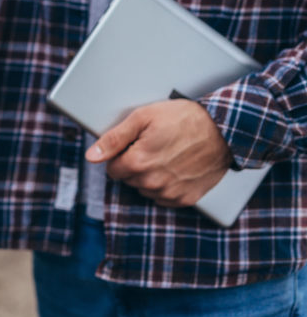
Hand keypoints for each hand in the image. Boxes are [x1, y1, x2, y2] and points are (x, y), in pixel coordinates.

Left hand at [86, 99, 232, 207]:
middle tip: (153, 146)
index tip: (135, 144)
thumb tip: (91, 155)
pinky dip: (166, 185)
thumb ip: (113, 138)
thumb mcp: (143, 118)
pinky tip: (176, 168)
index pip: (112, 169)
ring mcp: (170, 192)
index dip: (121, 154)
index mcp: (138, 162)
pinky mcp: (186, 198)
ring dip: (150, 176)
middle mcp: (152, 182)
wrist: (224, 130)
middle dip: (135, 164)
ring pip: (145, 189)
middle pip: (128, 179)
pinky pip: (164, 197)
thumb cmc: (184, 119)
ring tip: (167, 155)